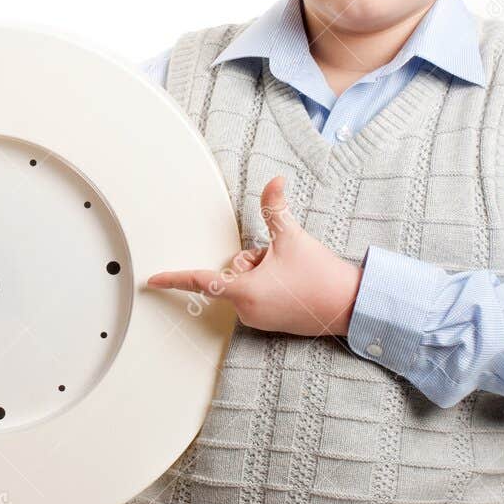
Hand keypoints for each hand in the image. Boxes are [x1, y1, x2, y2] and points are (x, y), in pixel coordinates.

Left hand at [146, 174, 362, 338]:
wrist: (350, 305)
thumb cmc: (320, 276)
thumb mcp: (292, 237)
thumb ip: (275, 208)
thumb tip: (273, 180)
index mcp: (245, 292)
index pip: (201, 281)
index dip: (174, 279)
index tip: (153, 281)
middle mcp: (247, 311)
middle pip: (233, 272)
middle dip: (255, 260)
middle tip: (284, 263)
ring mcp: (259, 320)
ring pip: (247, 282)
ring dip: (265, 272)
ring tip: (293, 276)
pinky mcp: (271, 323)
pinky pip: (258, 295)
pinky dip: (272, 285)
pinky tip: (295, 286)